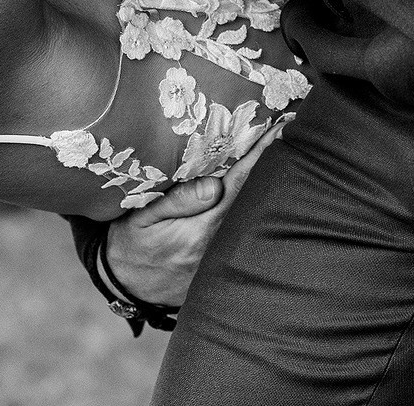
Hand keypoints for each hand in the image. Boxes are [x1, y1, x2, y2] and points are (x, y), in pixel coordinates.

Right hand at [102, 122, 283, 306]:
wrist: (126, 283)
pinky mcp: (222, 269)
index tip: (278, 131)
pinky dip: (254, 211)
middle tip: (287, 134)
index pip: (238, 186)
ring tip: (279, 155)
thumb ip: (178, 201)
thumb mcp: (143, 216)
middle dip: (271, 168)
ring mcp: (223, 261)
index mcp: (200, 230)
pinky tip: (262, 193)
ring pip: (252, 218)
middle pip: (254, 200)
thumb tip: (214, 185)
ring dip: (266, 189)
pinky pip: (244, 235)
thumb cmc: (132, 241)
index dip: (259, 157)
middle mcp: (218, 247)